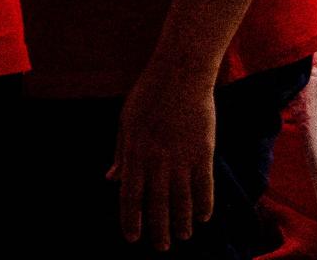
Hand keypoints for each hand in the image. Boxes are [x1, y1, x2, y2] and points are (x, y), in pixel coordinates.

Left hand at [109, 66, 215, 250]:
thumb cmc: (148, 95)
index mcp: (134, 152)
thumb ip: (120, 153)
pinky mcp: (204, 153)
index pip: (130, 196)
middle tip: (161, 246)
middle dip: (159, 230)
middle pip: (157, 205)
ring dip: (182, 223)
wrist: (180, 74)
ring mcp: (182, 158)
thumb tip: (111, 179)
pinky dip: (204, 206)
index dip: (131, 220)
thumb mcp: (125, 121)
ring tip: (182, 235)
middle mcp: (157, 160)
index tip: (133, 238)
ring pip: (182, 201)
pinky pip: (205, 188)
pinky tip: (202, 217)